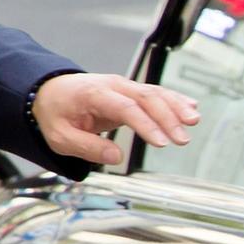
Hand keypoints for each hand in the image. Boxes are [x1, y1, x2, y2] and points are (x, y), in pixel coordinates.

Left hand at [31, 72, 199, 167]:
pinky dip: (175, 99)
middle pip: (147, 98)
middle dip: (168, 118)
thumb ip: (87, 147)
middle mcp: (113, 86)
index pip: (126, 108)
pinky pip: (157, 93)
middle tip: (182, 139)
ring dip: (177, 107)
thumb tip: (116, 157)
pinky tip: (192, 108)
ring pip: (156, 92)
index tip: (162, 143)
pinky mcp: (131, 91)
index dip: (146, 125)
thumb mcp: (60, 137)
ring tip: (194, 122)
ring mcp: (124, 86)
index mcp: (94, 94)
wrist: (49, 91)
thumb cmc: (55, 115)